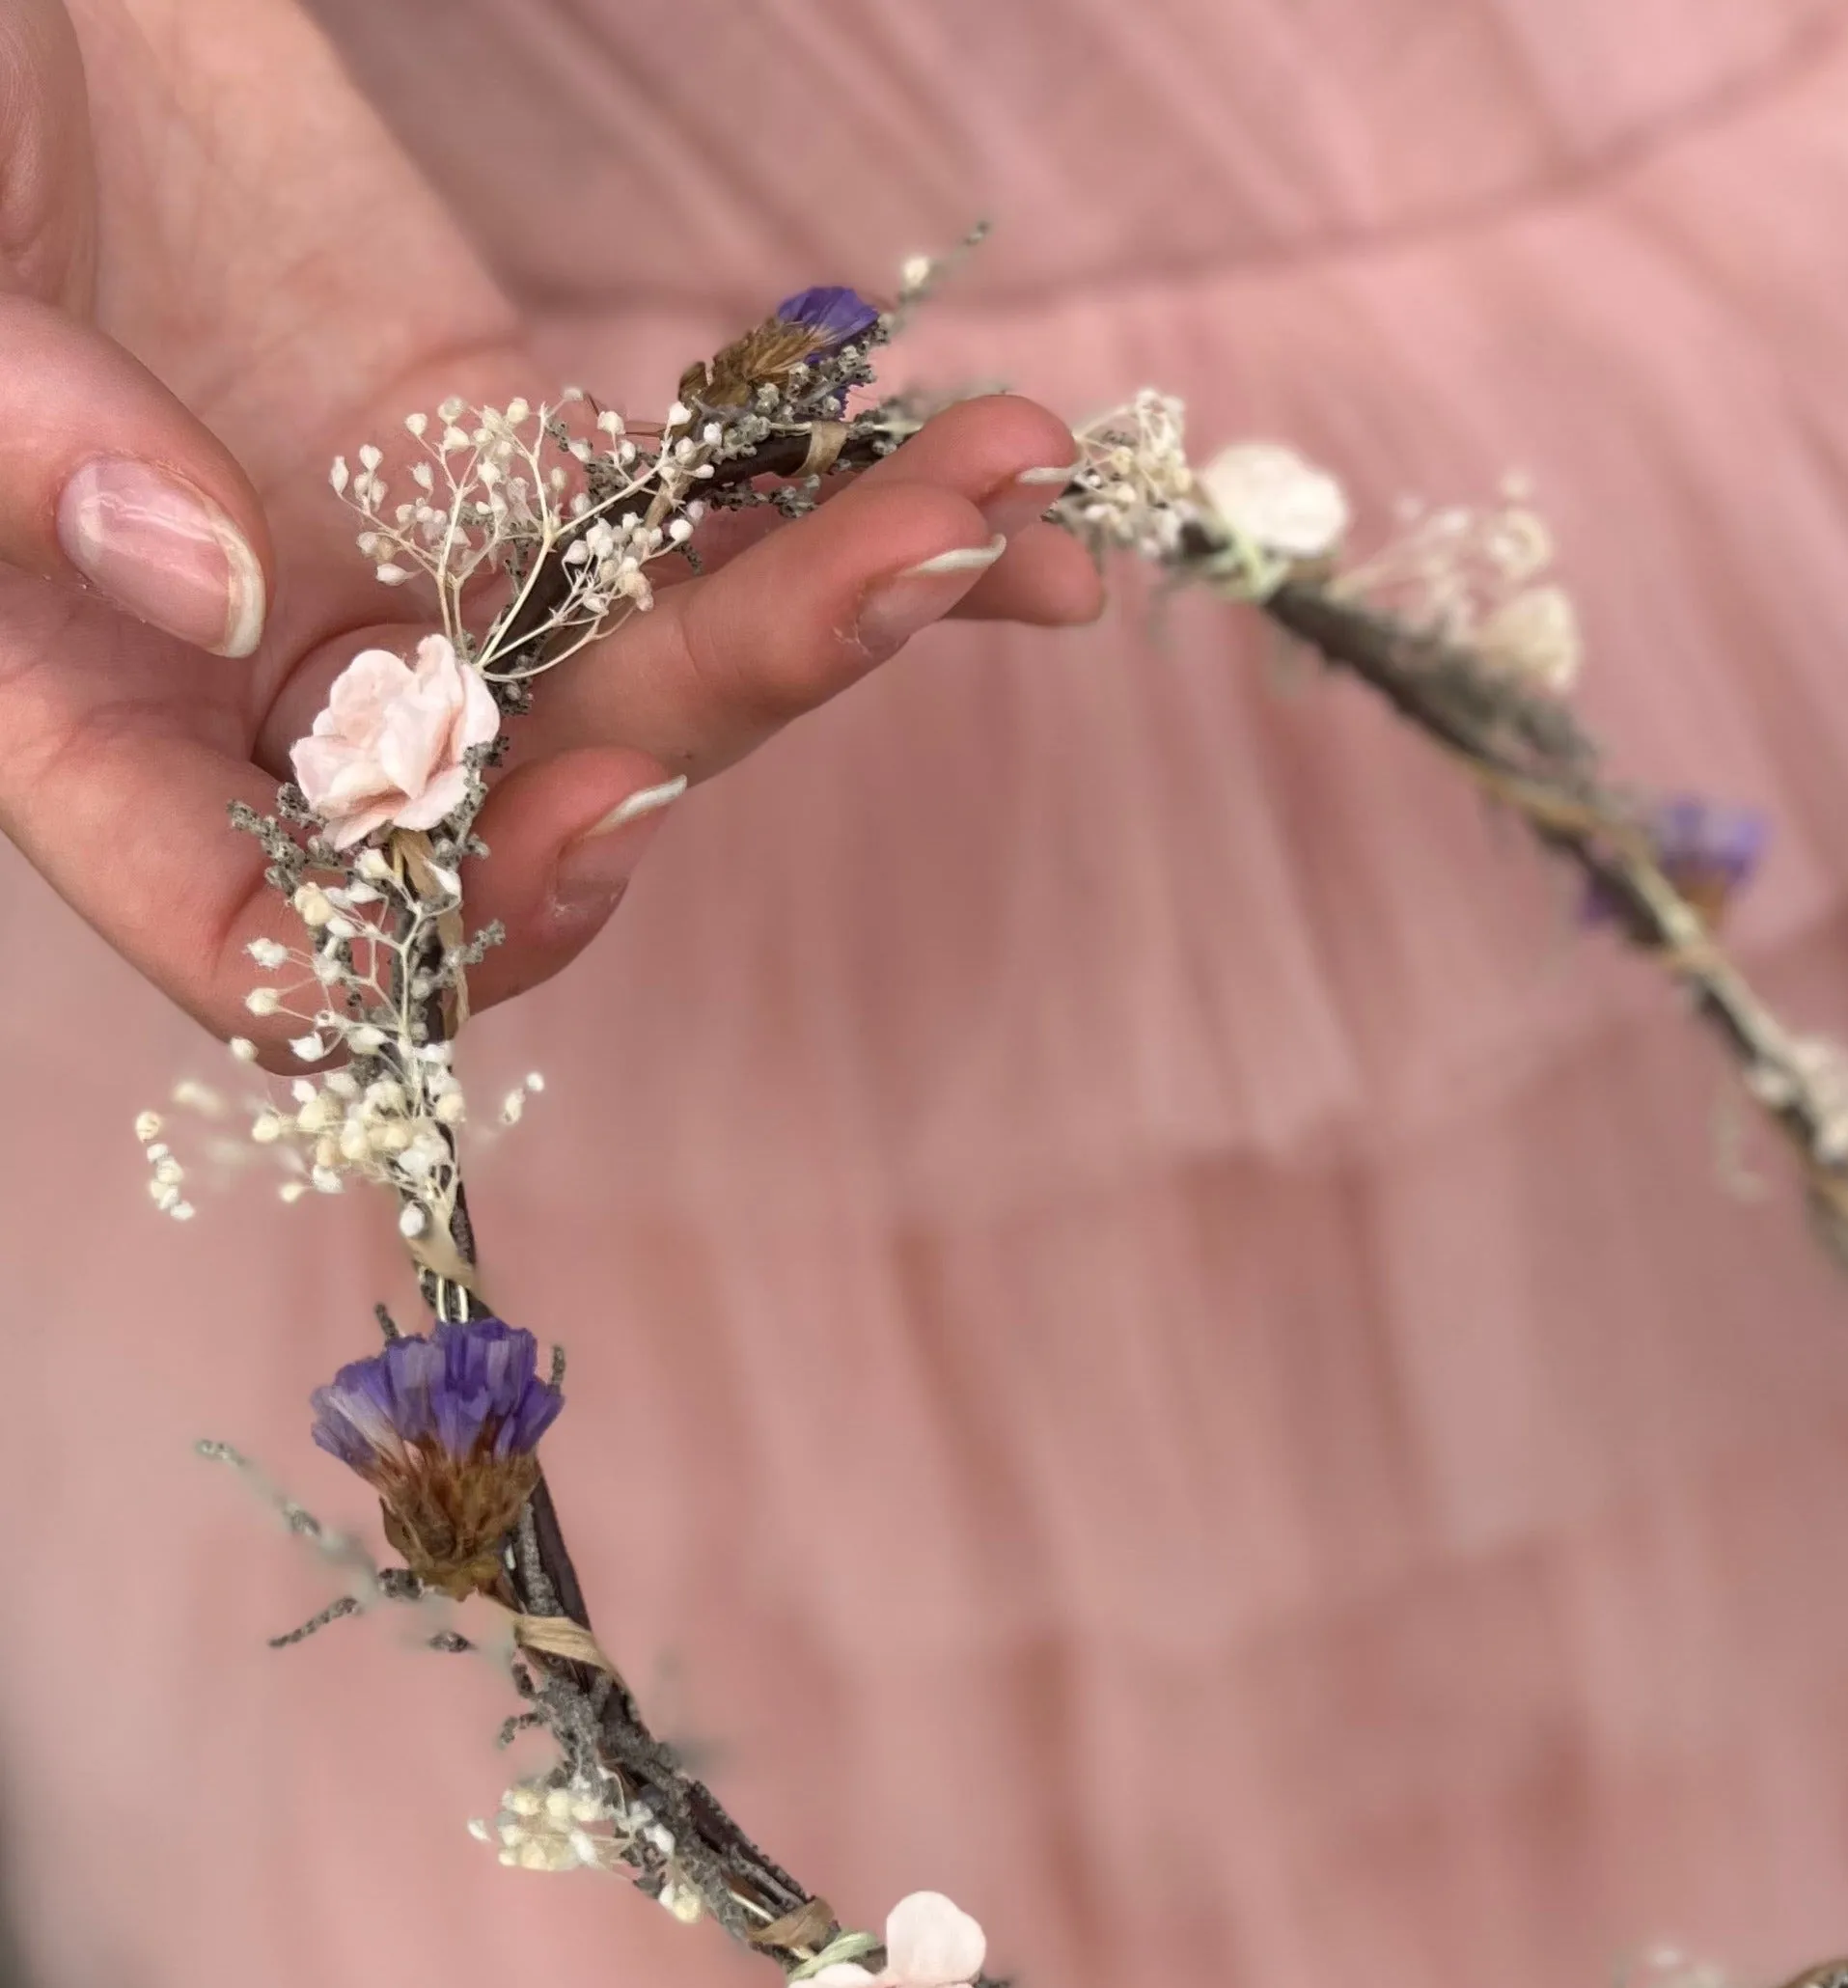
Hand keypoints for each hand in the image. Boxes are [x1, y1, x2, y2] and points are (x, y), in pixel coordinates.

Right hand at [0, 0, 1100, 1027]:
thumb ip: (13, 447)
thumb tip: (219, 590)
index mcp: (93, 727)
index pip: (275, 949)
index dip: (440, 940)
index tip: (595, 820)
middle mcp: (284, 699)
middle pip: (541, 794)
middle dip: (739, 694)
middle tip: (910, 564)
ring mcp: (425, 589)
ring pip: (663, 664)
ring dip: (850, 596)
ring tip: (1008, 486)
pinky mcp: (523, 471)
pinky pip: (702, 527)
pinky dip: (852, 513)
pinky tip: (1015, 506)